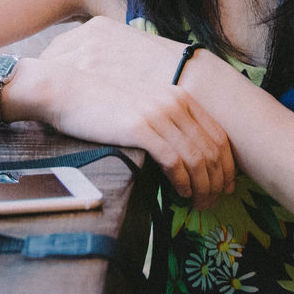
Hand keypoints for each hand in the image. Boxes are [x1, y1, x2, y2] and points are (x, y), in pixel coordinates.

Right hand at [35, 18, 234, 206]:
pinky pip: (174, 160)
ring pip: (197, 158)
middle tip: (213, 202)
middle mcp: (174, 103)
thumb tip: (181, 149)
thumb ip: (165, 118)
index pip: (218, 134)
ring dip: (203, 186)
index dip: (227, 164)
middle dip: (218, 181)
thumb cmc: (100, 101)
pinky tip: (180, 193)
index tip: (225, 185)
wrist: (67, 90)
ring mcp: (159, 115)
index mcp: (178, 96)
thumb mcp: (142, 102)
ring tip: (199, 203)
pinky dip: (183, 181)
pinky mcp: (141, 128)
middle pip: (213, 149)